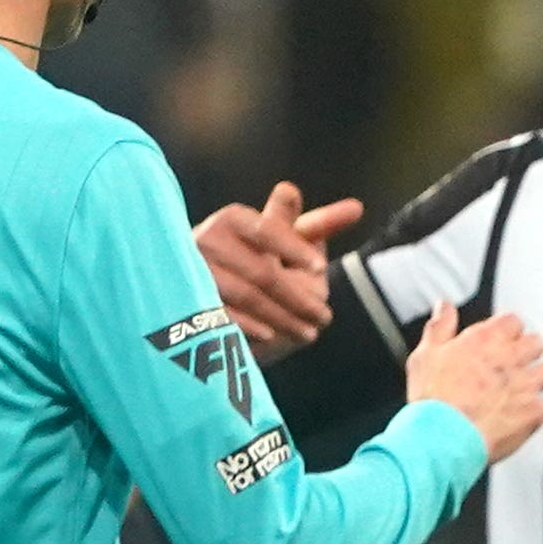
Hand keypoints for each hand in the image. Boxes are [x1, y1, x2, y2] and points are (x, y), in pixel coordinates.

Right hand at [194, 181, 361, 358]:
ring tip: (308, 332)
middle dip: (298, 298)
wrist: (210, 295)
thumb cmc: (258, 262)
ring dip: (282, 317)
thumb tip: (356, 208)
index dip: (294, 247)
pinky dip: (249, 325)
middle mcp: (209, 238)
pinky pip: (221, 314)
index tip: (319, 268)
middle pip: (261, 271)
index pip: (267, 230)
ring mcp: (194, 270)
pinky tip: (271, 335)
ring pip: (246, 295)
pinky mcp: (186, 298)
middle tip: (323, 316)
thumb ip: (317, 227)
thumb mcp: (288, 244)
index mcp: (235, 219)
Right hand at [406, 302, 542, 461]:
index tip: (501, 338)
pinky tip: (529, 413)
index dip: (507, 330)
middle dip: (528, 350)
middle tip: (516, 362)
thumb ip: (440, 327)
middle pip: (536, 342)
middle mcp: (510, 359)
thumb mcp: (426, 355)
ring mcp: (525, 385)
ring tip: (528, 385)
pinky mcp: (534, 412)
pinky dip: (542, 410)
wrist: (443, 437)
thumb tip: (444, 307)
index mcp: (485, 340)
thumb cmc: (433, 399)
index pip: (512, 321)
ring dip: (541, 376)